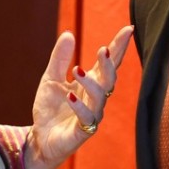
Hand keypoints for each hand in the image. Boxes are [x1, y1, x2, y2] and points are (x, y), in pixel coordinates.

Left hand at [24, 25, 133, 168]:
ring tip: (77, 70)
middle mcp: (95, 98)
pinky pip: (86, 118)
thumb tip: (68, 33)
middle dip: (109, 65)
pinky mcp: (83, 131)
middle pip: (109, 79)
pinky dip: (80, 107)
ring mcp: (91, 115)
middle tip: (103, 50)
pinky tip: (71, 96)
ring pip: (100, 98)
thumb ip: (59, 59)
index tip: (128, 30)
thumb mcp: (50, 79)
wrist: (40, 138)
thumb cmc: (50, 108)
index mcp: (90, 83)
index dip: (118, 47)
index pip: (107, 63)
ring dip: (91, 83)